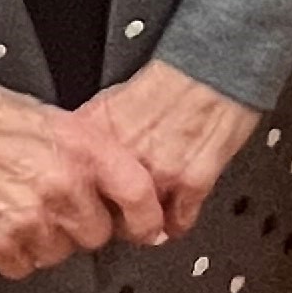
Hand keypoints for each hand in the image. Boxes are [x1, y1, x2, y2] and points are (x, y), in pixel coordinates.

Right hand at [0, 86, 168, 279]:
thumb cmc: (0, 120)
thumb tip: (131, 194)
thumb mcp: (63, 122)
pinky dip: (15, 253)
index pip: (139, 195)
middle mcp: (65, 187)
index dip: (146, 219)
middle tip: (59, 208)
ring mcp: (32, 218)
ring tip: (24, 209)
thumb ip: (97, 158)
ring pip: (59, 254)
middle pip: (96, 236)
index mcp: (87, 151)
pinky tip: (3, 223)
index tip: (145, 230)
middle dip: (82, 228)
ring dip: (46, 241)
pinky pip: (22, 266)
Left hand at [81, 65, 258, 240]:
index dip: (83, 198)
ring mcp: (158, 173)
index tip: (90, 202)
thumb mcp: (112, 100)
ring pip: (142, 225)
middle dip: (114, 217)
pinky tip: (176, 214)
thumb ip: (93, 134)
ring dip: (146, 224)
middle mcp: (126, 156)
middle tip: (122, 212)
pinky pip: (178, 223)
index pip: (76, 187)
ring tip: (150, 214)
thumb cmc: (171, 81)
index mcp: (100, 135)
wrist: (215, 68)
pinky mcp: (192, 183)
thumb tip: (78, 158)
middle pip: (106, 213)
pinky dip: (178, 223)